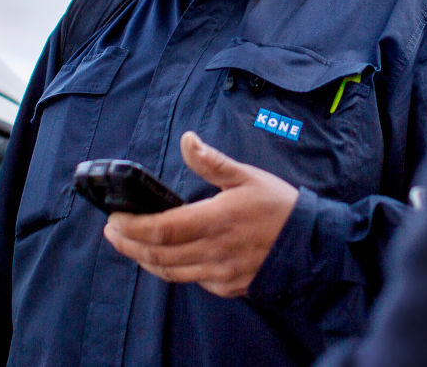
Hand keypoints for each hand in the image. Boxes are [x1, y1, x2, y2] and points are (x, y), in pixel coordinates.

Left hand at [103, 131, 299, 297]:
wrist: (314, 246)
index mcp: (217, 220)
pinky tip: (164, 256)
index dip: (133, 227)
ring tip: (129, 244)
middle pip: (158, 255)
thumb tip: (187, 140)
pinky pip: (191, 280)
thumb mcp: (248, 177)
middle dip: (128, 244)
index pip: (163, 230)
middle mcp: (215, 251)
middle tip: (112, 231)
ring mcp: (220, 273)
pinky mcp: (227, 287)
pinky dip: (171, 269)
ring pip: (170, 272)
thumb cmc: (280, 208)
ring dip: (144, 259)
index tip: (114, 219)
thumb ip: (212, 162)